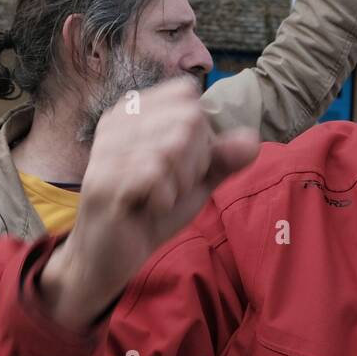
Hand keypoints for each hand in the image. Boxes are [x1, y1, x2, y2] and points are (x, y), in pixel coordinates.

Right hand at [39, 79, 259, 332]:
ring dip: (179, 183)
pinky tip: (147, 209)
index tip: (178, 164)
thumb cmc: (152, 211)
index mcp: (135, 109)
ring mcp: (106, 148)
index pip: (189, 97)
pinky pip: (157, 174)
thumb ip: (223, 158)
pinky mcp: (103, 180)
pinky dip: (164, 198)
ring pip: (176, 144)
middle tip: (168, 186)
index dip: (199, 134)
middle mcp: (116, 119)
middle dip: (193, 162)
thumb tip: (253, 139)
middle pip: (189, 118)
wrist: (110, 259)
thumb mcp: (195, 180)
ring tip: (157, 198)